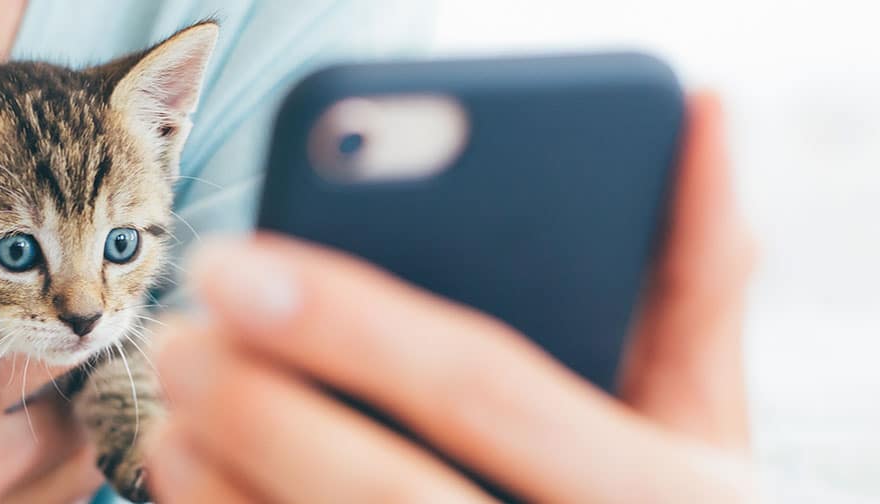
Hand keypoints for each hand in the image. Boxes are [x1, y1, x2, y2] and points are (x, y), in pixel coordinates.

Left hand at [149, 93, 758, 502]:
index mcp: (656, 494)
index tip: (237, 267)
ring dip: (224, 482)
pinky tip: (197, 483)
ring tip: (172, 413)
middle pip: (377, 492)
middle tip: (177, 340)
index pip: (481, 389)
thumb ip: (695, 290)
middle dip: (259, 409)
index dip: (352, 325)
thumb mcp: (707, 424)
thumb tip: (697, 117)